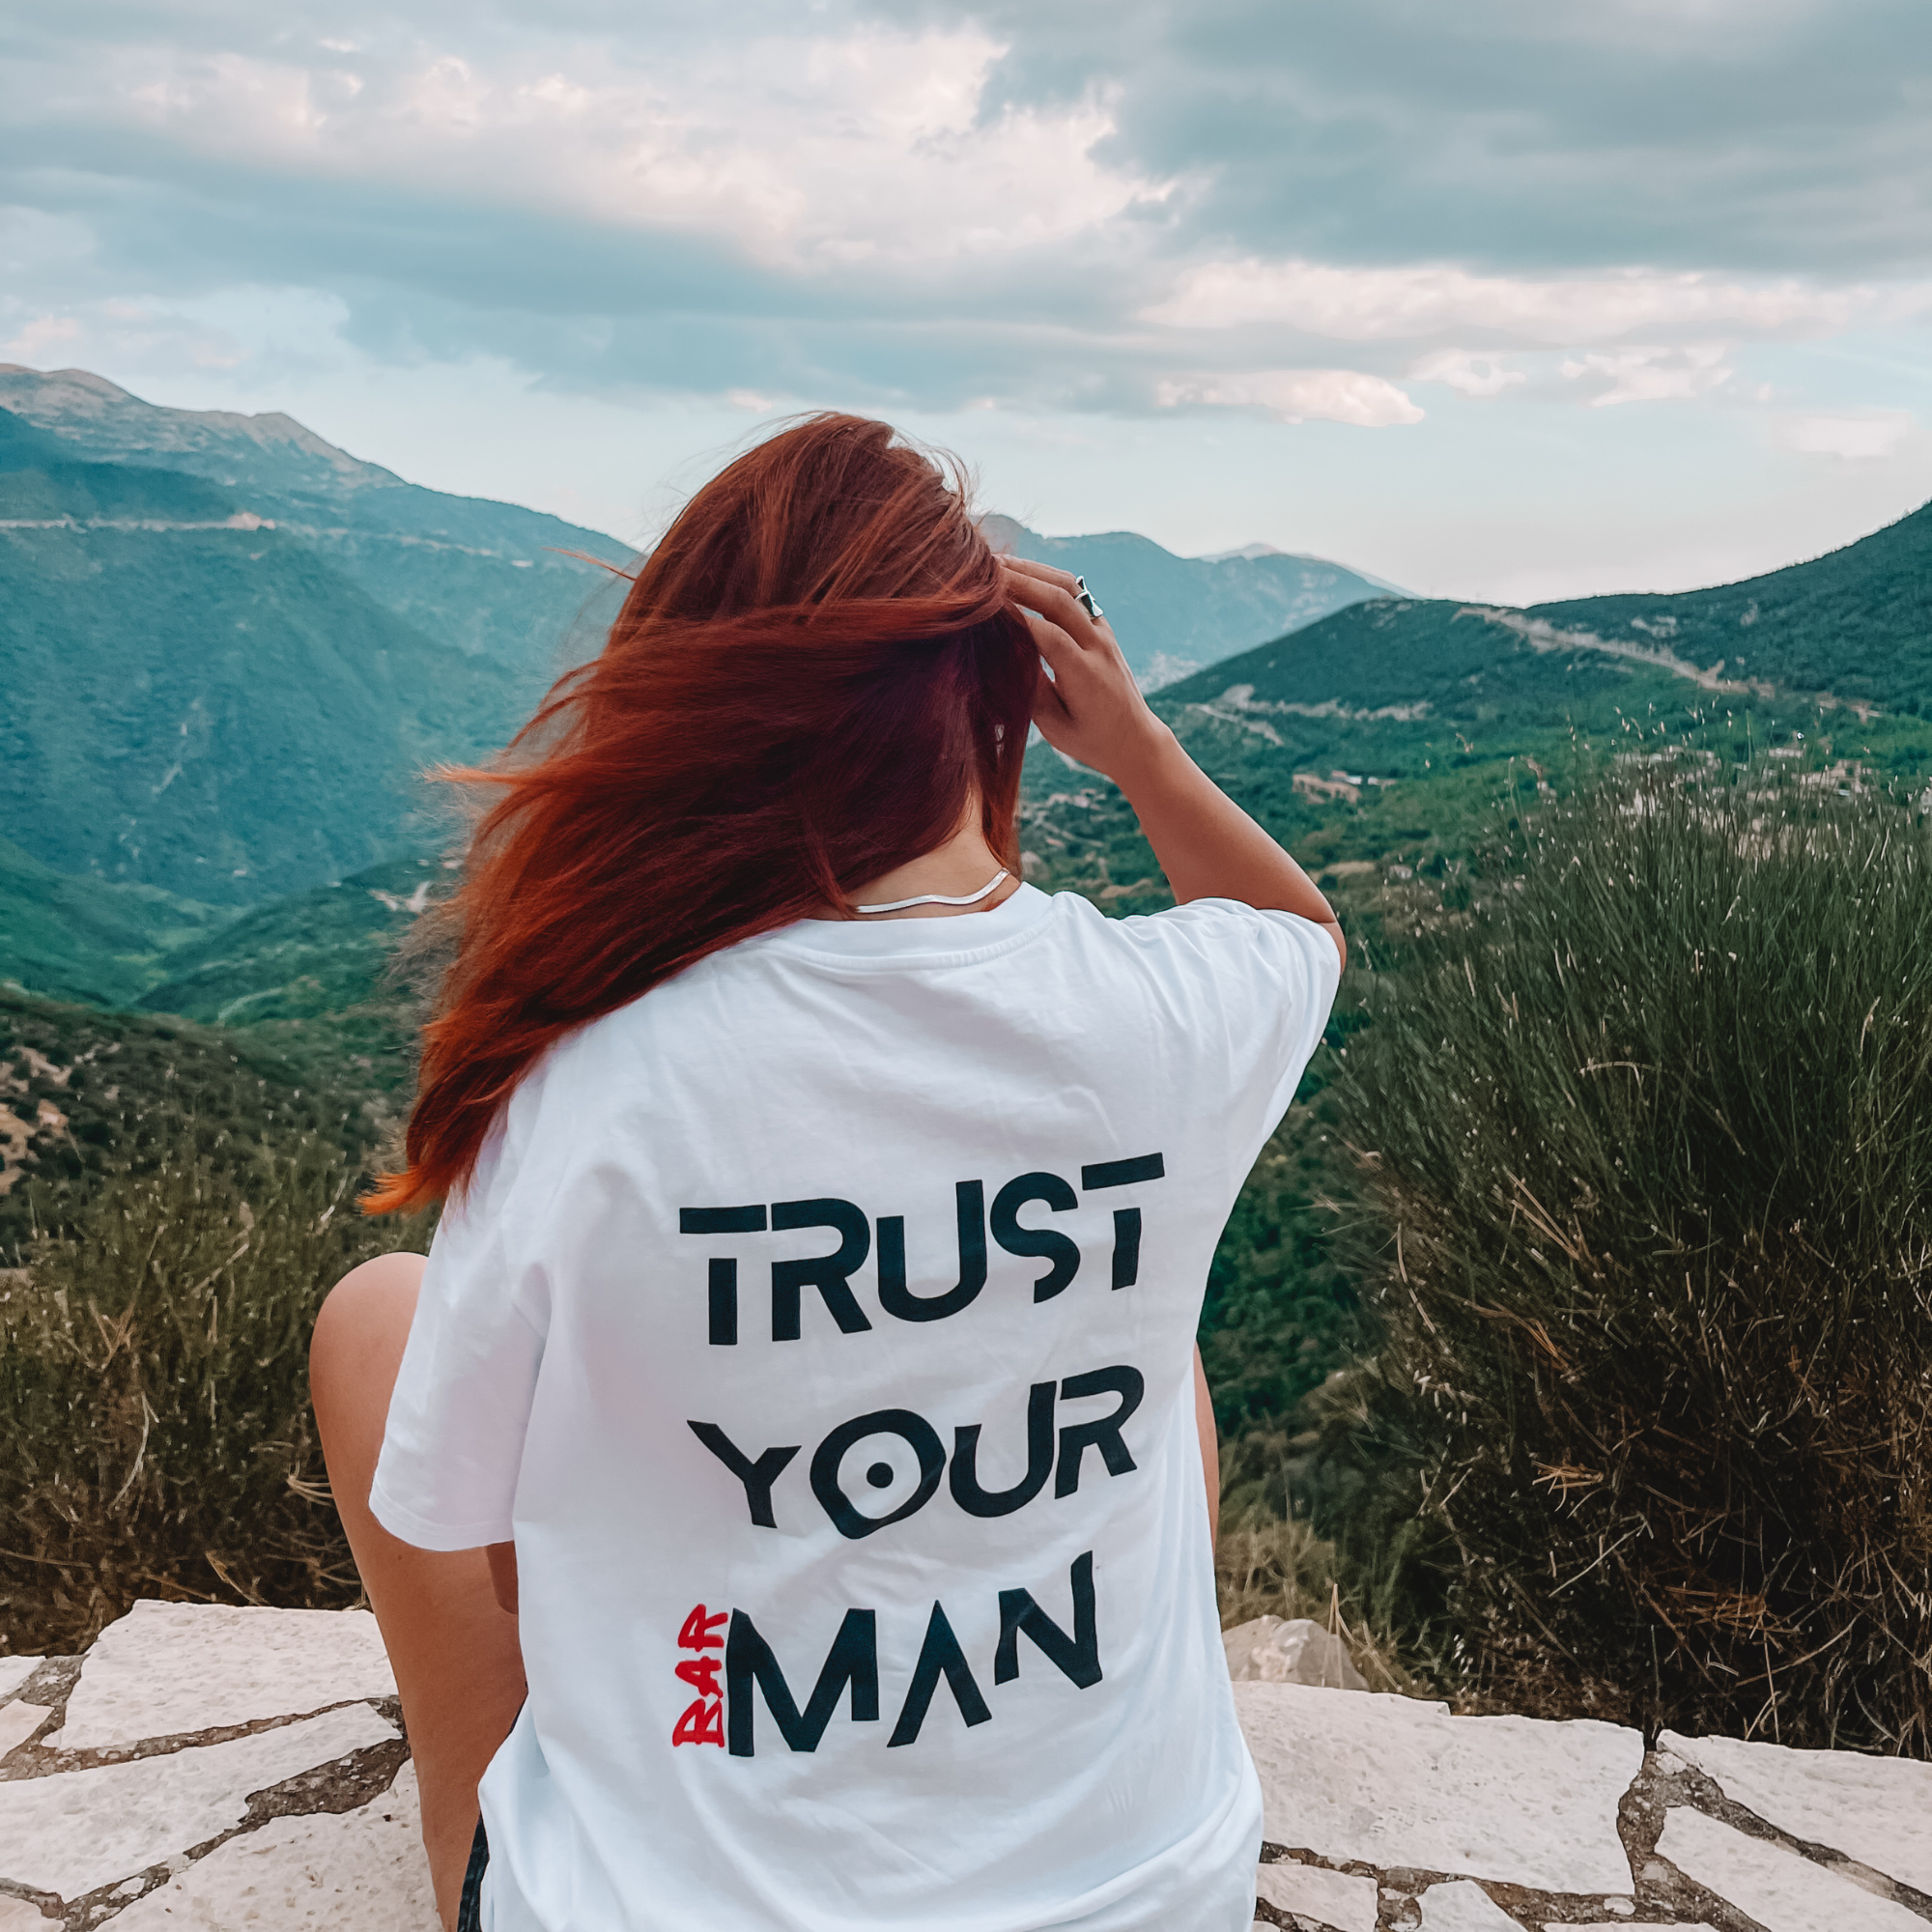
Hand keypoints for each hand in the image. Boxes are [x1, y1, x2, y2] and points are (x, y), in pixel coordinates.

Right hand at [1000, 557, 1174, 787]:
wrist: (1134, 738)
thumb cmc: (1089, 739)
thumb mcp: (1054, 726)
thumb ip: (1030, 689)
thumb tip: (1002, 652)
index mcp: (1086, 676)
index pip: (1049, 635)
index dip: (1015, 617)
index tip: (982, 606)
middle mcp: (1098, 647)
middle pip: (1059, 600)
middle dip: (1021, 581)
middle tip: (983, 569)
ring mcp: (1103, 632)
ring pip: (1070, 587)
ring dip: (1034, 571)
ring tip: (999, 563)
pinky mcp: (1102, 626)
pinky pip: (1076, 592)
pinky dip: (1047, 578)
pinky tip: (1023, 573)